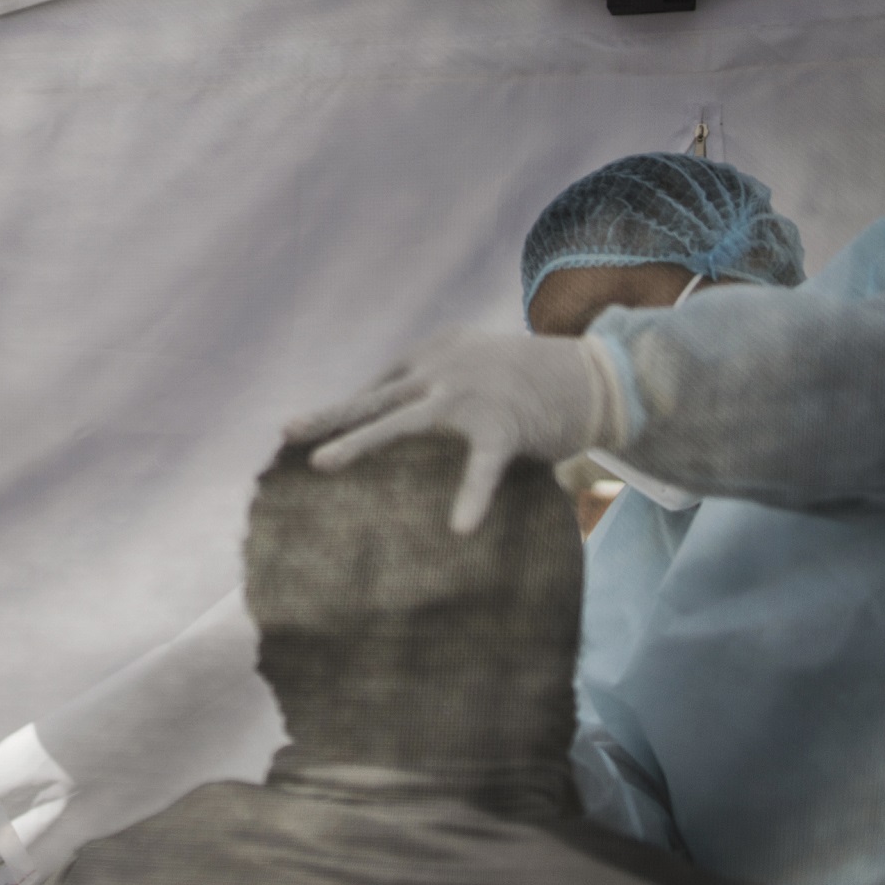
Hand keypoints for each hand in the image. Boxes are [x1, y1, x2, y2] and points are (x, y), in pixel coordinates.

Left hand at [285, 331, 621, 533]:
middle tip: (287, 434)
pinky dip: (471, 497)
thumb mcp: (474, 367)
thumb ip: (434, 387)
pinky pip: (482, 468)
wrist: (597, 374)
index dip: (344, 412)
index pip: (379, 387)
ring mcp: (471, 396)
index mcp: (434, 354)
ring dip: (360, 444)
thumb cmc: (529, 380)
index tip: (304, 430)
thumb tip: (392, 414)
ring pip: (404, 422)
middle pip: (374, 399)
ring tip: (323, 465)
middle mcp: (444, 369)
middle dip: (329, 417)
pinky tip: (459, 529)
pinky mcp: (506, 426)